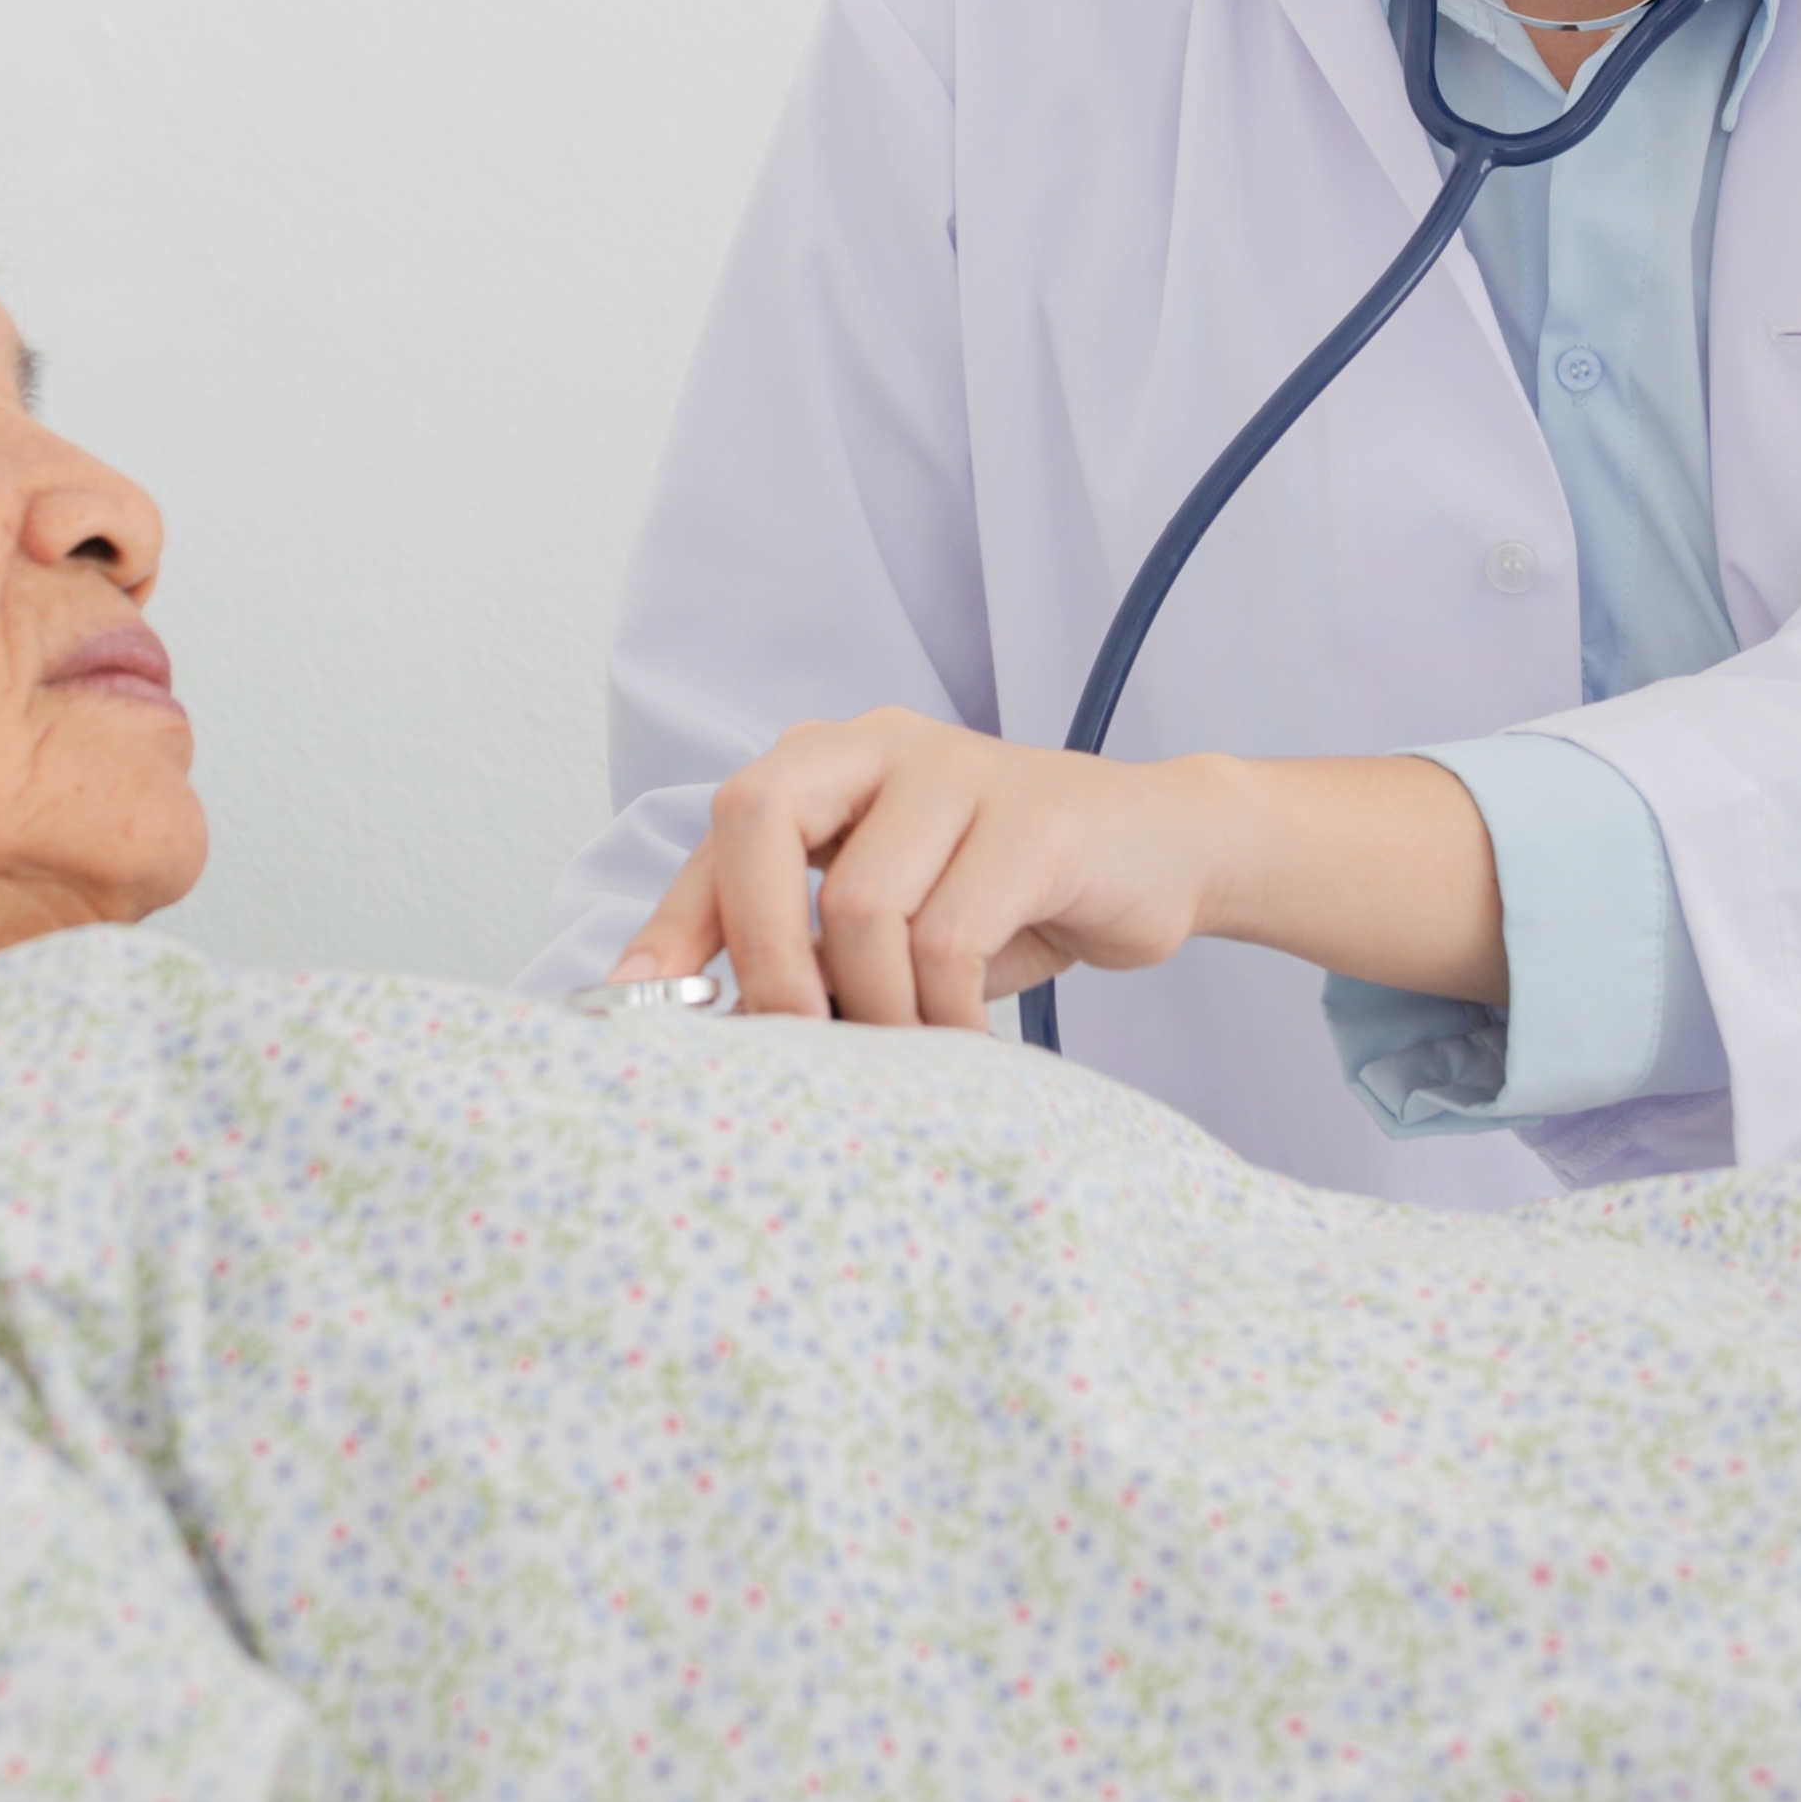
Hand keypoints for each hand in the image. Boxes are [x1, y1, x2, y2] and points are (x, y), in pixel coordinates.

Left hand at [600, 711, 1227, 1028]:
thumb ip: (813, 949)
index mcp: (830, 764)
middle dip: (759, 949)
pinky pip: (950, 934)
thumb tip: (718, 1022)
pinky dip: (944, 1012)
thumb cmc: (1010, 895)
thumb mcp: (896, 921)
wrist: (1165, 851)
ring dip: (874, 1006)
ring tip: (908, 1054)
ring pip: (860, 903)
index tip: (635, 1004)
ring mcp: (959, 771)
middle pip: (760, 819)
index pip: (721, 835)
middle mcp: (880, 748)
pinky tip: (964, 1043)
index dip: (673, 923)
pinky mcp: (1035, 818)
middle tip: (791, 1040)